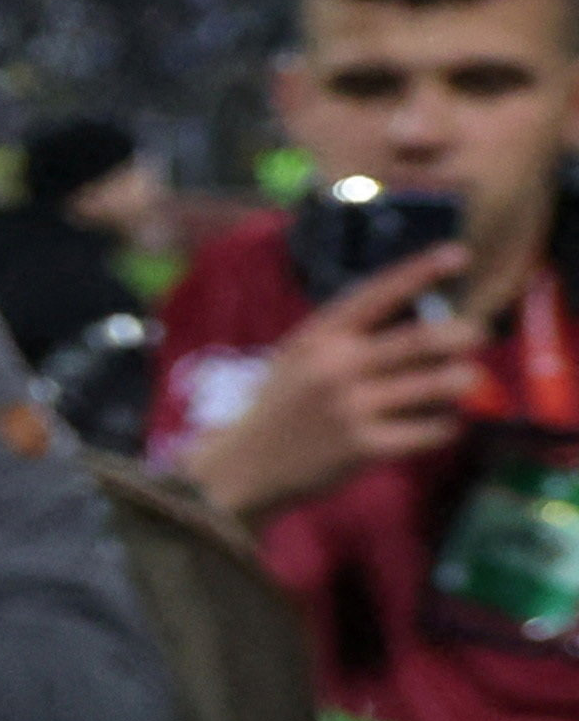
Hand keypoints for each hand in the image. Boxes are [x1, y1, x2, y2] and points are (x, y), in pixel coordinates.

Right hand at [178, 246, 475, 527]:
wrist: (245, 465)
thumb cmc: (282, 406)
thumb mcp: (299, 357)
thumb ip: (345, 337)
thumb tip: (417, 320)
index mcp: (318, 337)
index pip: (376, 294)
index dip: (419, 271)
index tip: (457, 254)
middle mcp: (335, 368)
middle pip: (422, 339)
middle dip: (462, 334)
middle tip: (476, 334)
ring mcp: (351, 408)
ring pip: (436, 384)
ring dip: (462, 380)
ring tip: (463, 380)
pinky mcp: (365, 447)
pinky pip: (431, 430)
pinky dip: (446, 424)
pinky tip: (440, 423)